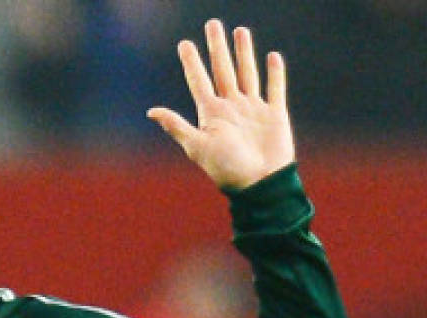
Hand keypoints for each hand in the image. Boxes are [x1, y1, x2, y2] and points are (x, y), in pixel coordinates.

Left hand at [147, 19, 294, 190]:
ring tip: (240, 31)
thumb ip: (176, 126)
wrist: (259, 184)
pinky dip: (274, 73)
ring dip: (243, 53)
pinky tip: (272, 57)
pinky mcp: (275, 114)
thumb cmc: (226, 169)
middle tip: (213, 24)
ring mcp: (253, 110)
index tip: (184, 43)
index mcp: (211, 114)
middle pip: (222, 70)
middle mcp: (231, 108)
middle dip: (217, 48)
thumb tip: (151, 111)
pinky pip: (275, 88)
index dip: (192, 62)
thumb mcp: (197, 146)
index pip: (199, 81)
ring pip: (247, 73)